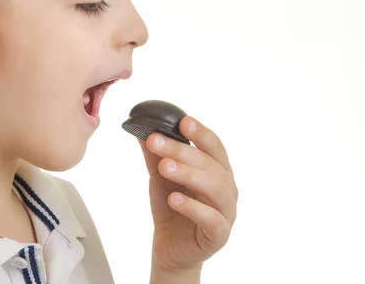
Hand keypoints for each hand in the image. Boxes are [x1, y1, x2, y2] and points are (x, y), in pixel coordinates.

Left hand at [139, 116, 237, 274]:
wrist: (171, 247)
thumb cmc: (172, 206)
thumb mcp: (160, 176)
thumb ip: (155, 154)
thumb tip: (140, 127)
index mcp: (217, 169)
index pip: (213, 146)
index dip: (200, 132)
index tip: (182, 121)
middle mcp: (226, 187)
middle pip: (210, 164)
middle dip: (182, 150)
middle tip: (156, 141)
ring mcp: (226, 211)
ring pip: (214, 188)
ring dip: (188, 174)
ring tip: (164, 167)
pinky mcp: (218, 234)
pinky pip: (211, 219)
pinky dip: (193, 207)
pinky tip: (173, 198)